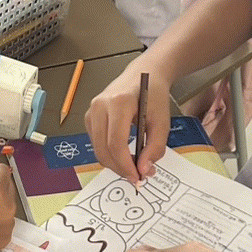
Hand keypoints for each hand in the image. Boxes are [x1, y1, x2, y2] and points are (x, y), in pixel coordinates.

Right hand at [84, 63, 171, 184]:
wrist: (142, 74)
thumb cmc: (153, 95)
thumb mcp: (162, 121)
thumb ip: (155, 147)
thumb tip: (143, 170)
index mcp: (118, 102)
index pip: (116, 142)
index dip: (125, 164)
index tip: (137, 177)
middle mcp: (99, 106)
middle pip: (103, 149)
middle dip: (119, 168)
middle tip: (136, 176)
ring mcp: (91, 111)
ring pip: (97, 149)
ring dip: (114, 163)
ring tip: (133, 165)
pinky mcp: (89, 117)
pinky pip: (96, 143)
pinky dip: (109, 154)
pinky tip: (124, 154)